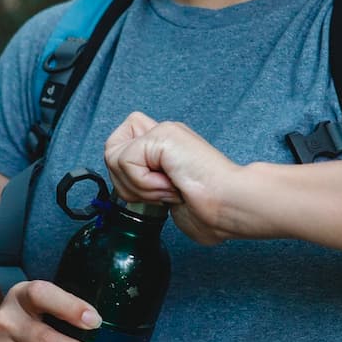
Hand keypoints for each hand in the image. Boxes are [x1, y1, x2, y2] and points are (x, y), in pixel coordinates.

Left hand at [104, 112, 241, 244]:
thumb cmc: (212, 210)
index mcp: (166, 148)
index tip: (152, 193)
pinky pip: (126, 161)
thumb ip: (149, 188)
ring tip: (167, 191)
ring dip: (138, 186)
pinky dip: (144, 183)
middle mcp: (163, 134)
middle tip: (157, 193)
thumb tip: (130, 195)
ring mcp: (163, 132)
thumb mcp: (170, 200)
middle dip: (125, 182)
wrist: (231, 206)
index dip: (125, 173)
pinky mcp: (162, 135)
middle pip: (110, 149)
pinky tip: (170, 187)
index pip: (121, 145)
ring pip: (113, 156)